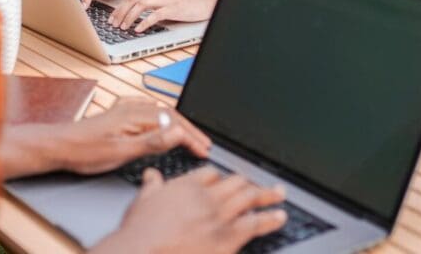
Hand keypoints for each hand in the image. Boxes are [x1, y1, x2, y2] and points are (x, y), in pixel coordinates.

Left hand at [58, 98, 210, 174]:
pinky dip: (163, 117)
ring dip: (178, 124)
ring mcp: (125, 108)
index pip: (174, 124)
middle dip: (189, 130)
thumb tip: (177, 133)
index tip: (204, 150)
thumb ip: (152, 142)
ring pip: (161, 112)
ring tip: (190, 136)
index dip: (192, 137)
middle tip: (204, 145)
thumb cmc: (85, 151)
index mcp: (136, 114)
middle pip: (170, 115)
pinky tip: (162, 120)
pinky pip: (148, 110)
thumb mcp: (121, 152)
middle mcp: (132, 107)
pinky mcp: (119, 113)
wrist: (58, 145)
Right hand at [93, 167, 287, 253]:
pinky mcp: (228, 237)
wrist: (144, 253)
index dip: (222, 178)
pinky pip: (255, 223)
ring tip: (280, 194)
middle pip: (236, 182)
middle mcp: (206, 197)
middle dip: (252, 182)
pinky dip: (270, 219)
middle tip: (264, 184)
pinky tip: (279, 217)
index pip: (211, 174)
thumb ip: (152, 186)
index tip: (229, 181)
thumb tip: (152, 175)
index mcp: (186, 186)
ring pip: (249, 198)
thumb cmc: (140, 233)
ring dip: (268, 195)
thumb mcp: (142, 202)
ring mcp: (219, 216)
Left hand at [109, 0, 219, 32]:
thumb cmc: (185, 4)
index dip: (118, 8)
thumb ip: (151, 5)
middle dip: (119, 12)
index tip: (111, 19)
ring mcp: (165, 0)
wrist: (206, 0)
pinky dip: (145, 22)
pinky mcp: (173, 9)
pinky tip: (138, 30)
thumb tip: (135, 15)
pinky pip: (155, 15)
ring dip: (129, 17)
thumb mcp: (165, 1)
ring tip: (123, 28)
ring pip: (140, 5)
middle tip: (112, 25)